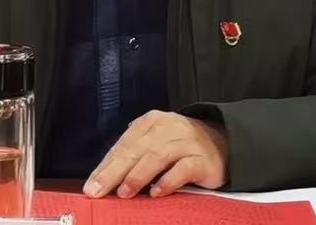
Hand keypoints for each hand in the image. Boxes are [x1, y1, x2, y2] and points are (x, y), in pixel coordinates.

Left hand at [84, 111, 228, 199]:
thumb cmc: (181, 147)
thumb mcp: (155, 144)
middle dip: (115, 171)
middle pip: (138, 149)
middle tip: (98, 190)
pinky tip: (156, 192)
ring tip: (124, 192)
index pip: (124, 144)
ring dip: (139, 174)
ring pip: (159, 155)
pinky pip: (184, 168)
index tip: (91, 185)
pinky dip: (168, 180)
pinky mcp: (204, 159)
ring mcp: (188, 141)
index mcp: (153, 122)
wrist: (225, 144)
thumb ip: (133, 156)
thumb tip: (101, 178)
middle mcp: (170, 127)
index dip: (106, 165)